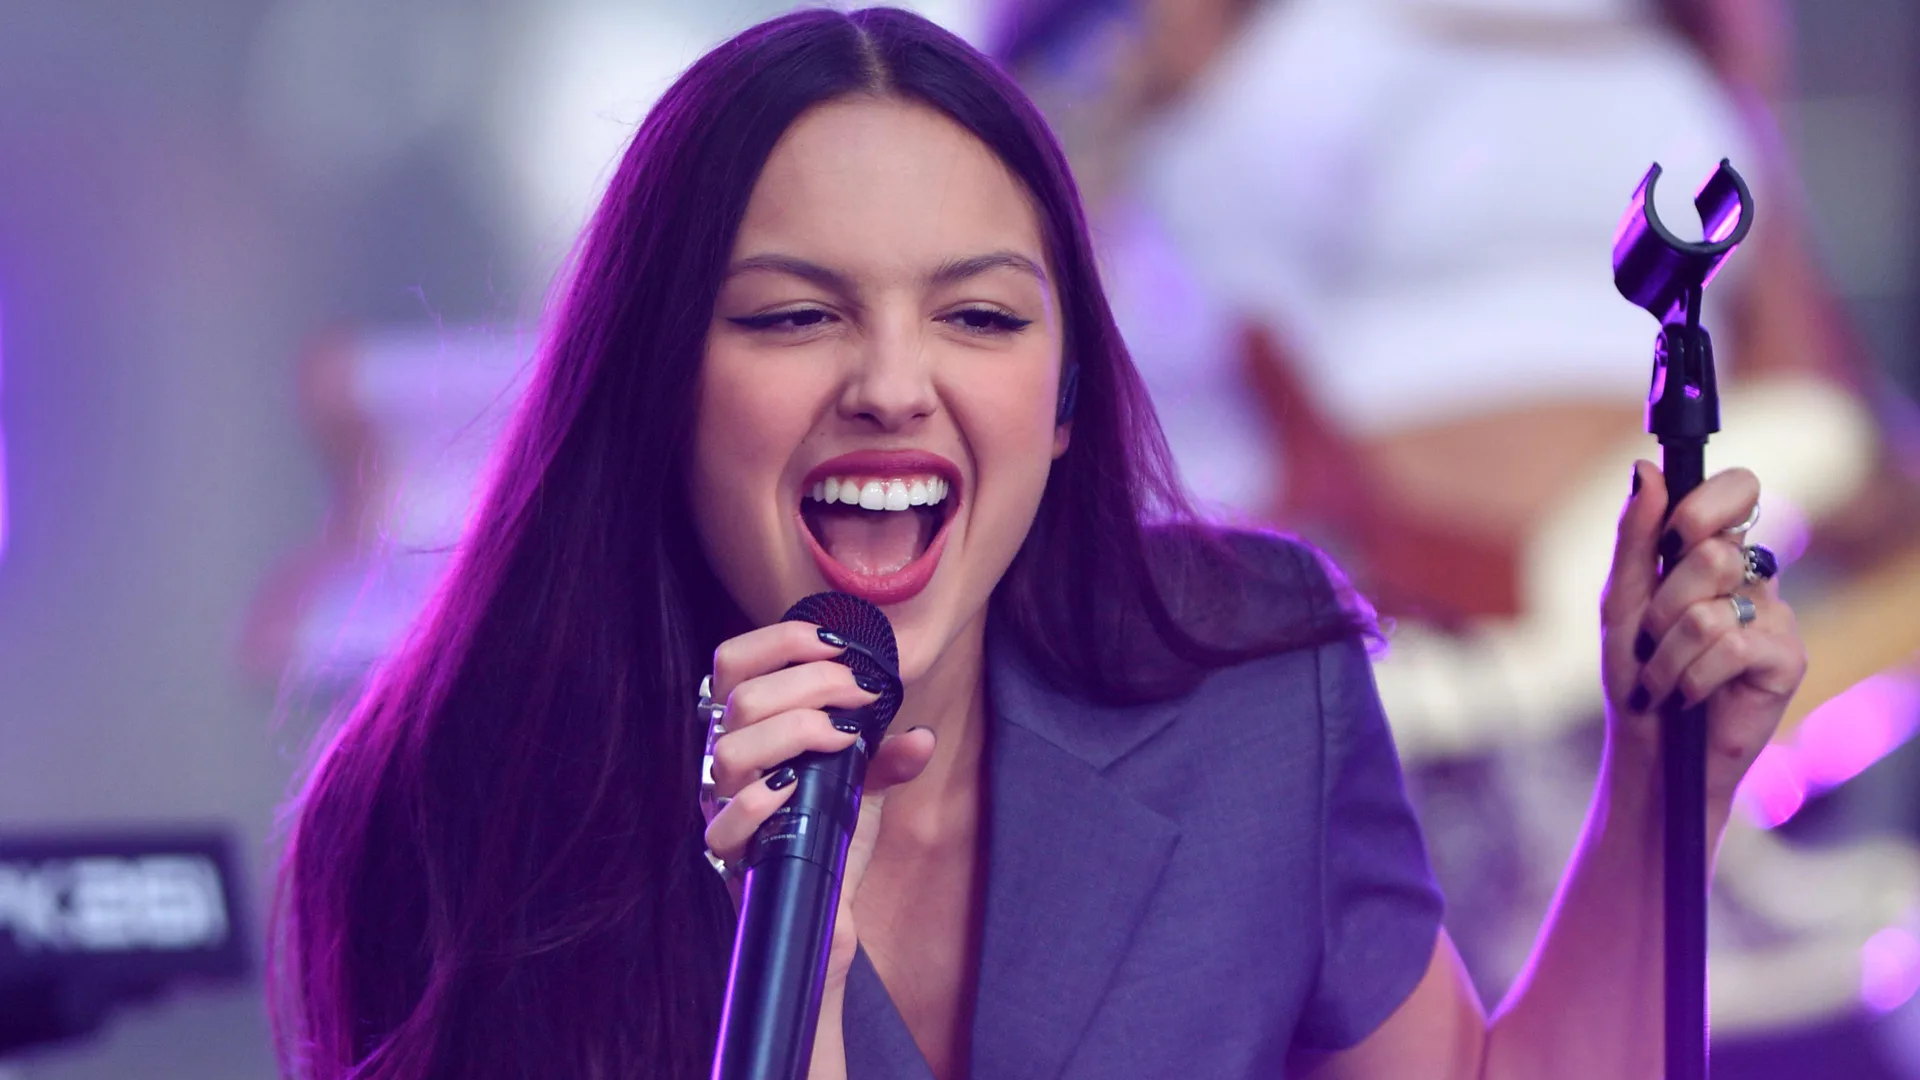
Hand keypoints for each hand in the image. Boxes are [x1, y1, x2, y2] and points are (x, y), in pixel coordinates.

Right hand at [700, 620, 937, 983]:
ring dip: (795, 729)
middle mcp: (725, 765)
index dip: (780, 642)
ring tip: (843, 736)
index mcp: (746, 733)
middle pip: (743, 698)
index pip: (734, 664)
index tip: (838, 648)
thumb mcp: (863, 790)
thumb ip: (886, 758)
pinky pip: (725, 824)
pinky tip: (797, 787)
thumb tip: (920, 736)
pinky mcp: (731, 857)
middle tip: (861, 696)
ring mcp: (723, 809)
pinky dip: (762, 799)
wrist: (822, 919)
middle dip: (813, 683)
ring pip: (731, 750)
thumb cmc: (829, 843)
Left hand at [1600, 462, 1806, 805]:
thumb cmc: (1635, 672)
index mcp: (1714, 552)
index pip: (1738, 490)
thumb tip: (1646, 469)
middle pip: (1715, 551)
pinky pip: (1729, 645)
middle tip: (1654, 636)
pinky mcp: (1787, 657)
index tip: (1677, 533)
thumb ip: (1635, 536)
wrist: (1649, 748)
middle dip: (1663, 601)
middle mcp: (1752, 576)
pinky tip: (1688, 694)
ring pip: (1712, 604)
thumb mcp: (1622, 600)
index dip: (1710, 502)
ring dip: (1666, 650)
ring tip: (1662, 676)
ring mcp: (1774, 615)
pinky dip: (1689, 675)